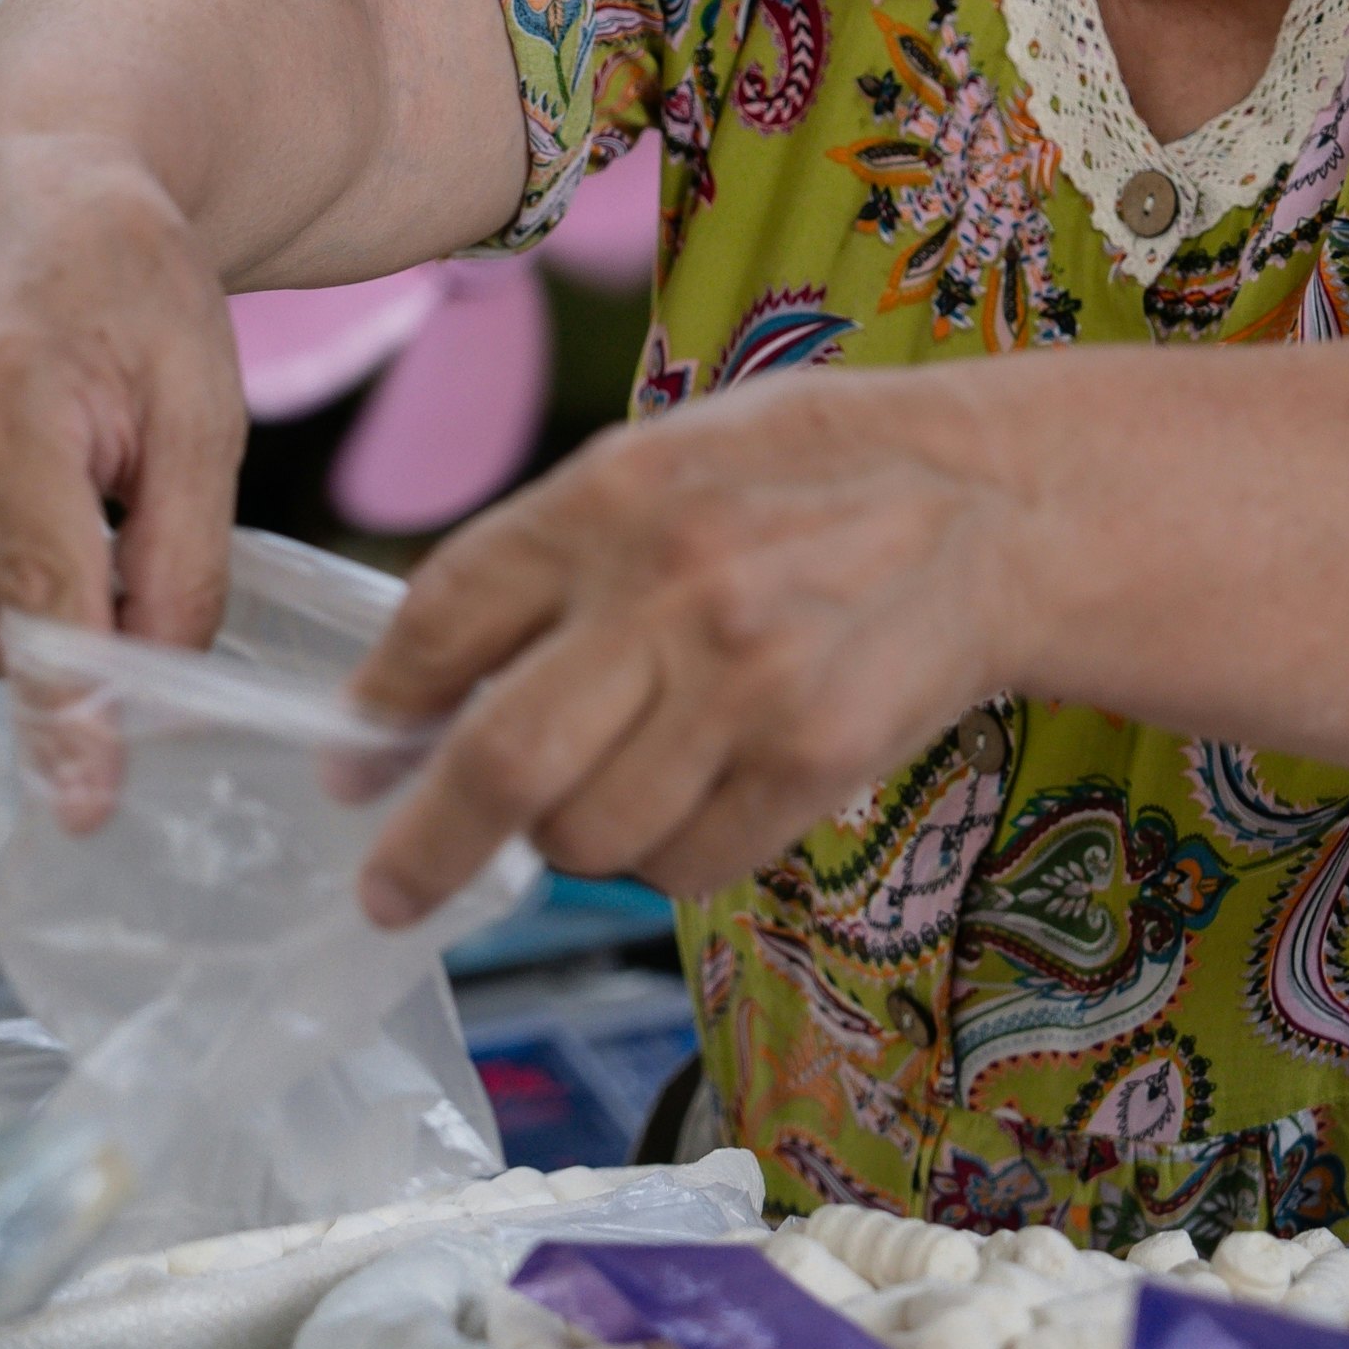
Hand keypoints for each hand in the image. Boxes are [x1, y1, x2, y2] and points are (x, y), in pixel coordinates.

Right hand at [0, 134, 244, 932]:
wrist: (31, 179)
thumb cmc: (136, 291)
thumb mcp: (207, 402)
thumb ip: (184, 551)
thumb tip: (146, 700)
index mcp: (0, 400)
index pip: (42, 584)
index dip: (67, 705)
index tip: (80, 808)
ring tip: (83, 520)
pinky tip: (28, 513)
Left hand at [342, 366, 1035, 924]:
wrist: (995, 503)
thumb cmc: (811, 475)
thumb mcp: (663, 460)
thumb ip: (544, 559)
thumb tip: (410, 699)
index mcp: (612, 494)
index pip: (444, 614)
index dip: (381, 705)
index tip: (353, 759)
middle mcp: (672, 589)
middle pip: (499, 760)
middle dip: (423, 848)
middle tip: (390, 889)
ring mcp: (749, 683)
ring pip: (591, 835)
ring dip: (571, 843)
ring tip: (615, 789)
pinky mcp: (817, 759)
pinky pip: (689, 865)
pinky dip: (667, 858)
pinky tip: (700, 795)